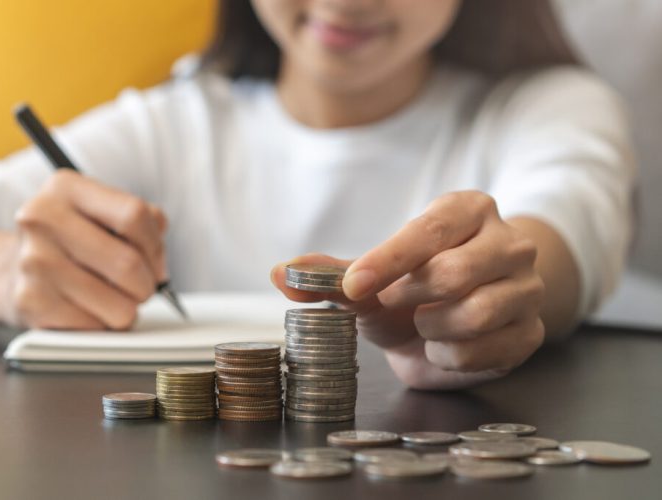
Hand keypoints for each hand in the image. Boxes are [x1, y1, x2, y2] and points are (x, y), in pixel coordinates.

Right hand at [0, 170, 167, 329]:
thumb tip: (159, 262)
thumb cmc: (72, 240)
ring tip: (114, 298)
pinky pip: (96, 327)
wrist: (9, 269)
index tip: (154, 259)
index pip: (134, 216)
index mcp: (66, 188)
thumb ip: (144, 221)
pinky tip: (88, 308)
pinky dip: (102, 323)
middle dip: (147, 284)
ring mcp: (33, 262)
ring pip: (120, 305)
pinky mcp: (31, 302)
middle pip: (128, 264)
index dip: (155, 245)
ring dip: (128, 309)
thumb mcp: (102, 212)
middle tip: (141, 287)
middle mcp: (42, 219)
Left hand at [271, 191, 544, 389]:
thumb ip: (329, 275)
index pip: (429, 230)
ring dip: (432, 329)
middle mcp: (507, 241)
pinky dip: (451, 357)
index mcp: (467, 210)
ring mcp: (527, 286)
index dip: (388, 261)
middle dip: (411, 298)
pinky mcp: (532, 330)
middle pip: (456, 272)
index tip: (353, 286)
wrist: (449, 326)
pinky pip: (490, 350)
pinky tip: (445, 345)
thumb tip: (281, 273)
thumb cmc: (408, 291)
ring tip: (424, 323)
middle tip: (398, 303)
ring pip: (476, 313)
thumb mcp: (368, 279)